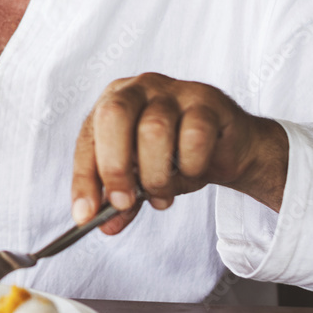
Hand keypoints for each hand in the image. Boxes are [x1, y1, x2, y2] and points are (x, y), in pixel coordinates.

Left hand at [71, 73, 287, 232]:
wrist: (228, 147)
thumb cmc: (177, 155)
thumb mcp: (141, 179)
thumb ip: (121, 200)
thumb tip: (104, 224)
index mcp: (113, 102)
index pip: (88, 138)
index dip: (84, 178)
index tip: (86, 214)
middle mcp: (139, 88)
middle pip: (114, 116)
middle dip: (115, 167)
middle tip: (124, 202)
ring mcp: (174, 90)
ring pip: (154, 130)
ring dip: (157, 175)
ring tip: (164, 192)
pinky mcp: (208, 100)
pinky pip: (194, 136)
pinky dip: (191, 165)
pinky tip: (192, 171)